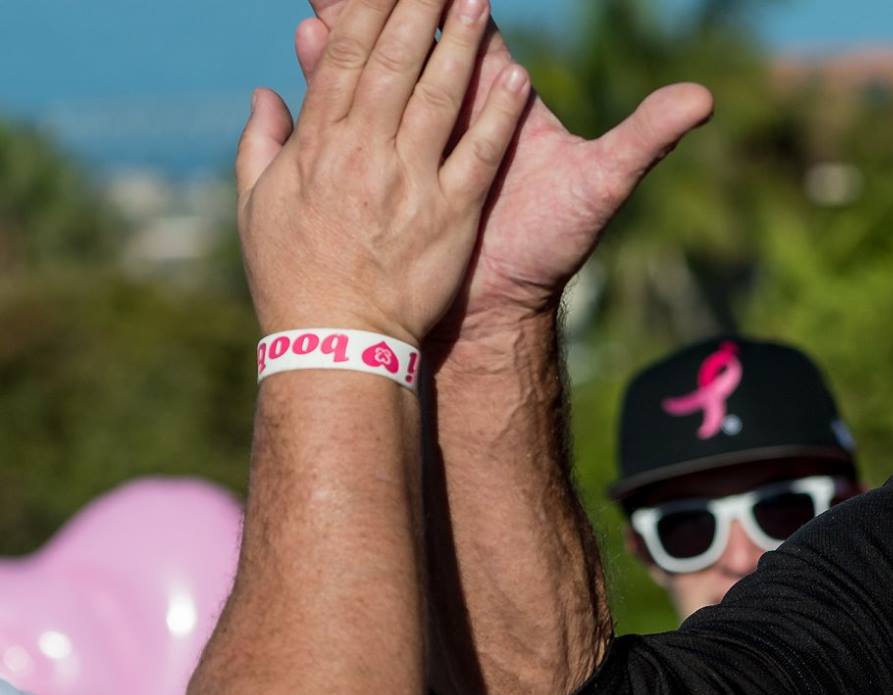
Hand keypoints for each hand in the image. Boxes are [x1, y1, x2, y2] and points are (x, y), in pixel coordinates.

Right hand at [237, 0, 531, 345]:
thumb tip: (267, 95)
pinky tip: (519, 79)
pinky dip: (498, 116)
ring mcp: (411, 183)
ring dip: (461, 46)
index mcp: (317, 144)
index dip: (362, 11)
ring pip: (439, 98)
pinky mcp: (452, 217)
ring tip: (478, 1)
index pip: (341, 58)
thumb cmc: (292, 278)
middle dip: (416, 11)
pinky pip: (479, 155)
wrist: (337, 346)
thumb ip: (261, 146)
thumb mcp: (257, 207)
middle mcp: (364, 153)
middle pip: (393, 63)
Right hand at [295, 0, 713, 342]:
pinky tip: (305, 44)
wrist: (500, 306)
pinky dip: (329, 80)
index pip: (468, 28)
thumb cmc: (553, 241)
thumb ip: (650, 136)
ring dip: (349, 30)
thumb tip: (703, 100)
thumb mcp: (604, 183)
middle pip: (416, 37)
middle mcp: (453, 109)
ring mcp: (413, 137)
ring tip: (324, 0)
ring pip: (378, 68)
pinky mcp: (383, 168)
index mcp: (497, 98)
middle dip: (390, 5)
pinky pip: (352, 117)